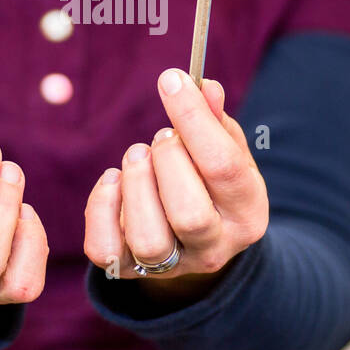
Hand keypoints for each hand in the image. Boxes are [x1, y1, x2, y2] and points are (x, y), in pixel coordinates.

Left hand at [83, 69, 267, 293]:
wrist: (198, 241)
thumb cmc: (212, 183)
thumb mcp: (228, 151)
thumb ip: (216, 120)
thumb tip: (203, 86)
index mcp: (248, 213)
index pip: (224, 167)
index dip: (194, 119)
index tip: (171, 80)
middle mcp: (214, 247)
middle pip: (189, 213)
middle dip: (167, 160)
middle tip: (161, 137)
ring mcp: (172, 265)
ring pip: (149, 238)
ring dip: (136, 184)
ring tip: (137, 158)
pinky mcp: (131, 269)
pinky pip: (106, 249)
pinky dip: (101, 208)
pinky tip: (113, 182)